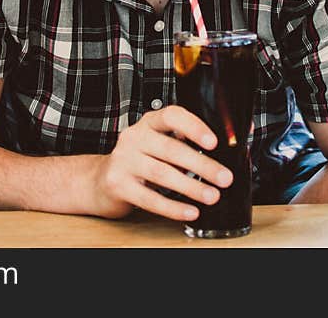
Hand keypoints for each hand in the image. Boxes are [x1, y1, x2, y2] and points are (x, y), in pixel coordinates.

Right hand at [91, 105, 233, 220]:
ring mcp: (123, 160)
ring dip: (191, 187)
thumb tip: (226, 152)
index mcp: (149, 123)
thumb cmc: (140, 161)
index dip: (193, 127)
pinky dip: (173, 207)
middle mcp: (134, 137)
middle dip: (202, 165)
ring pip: (161, 174)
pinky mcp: (117, 184)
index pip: (171, 116)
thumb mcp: (159, 145)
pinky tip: (190, 211)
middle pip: (171, 149)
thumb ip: (185, 144)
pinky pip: (149, 198)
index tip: (213, 142)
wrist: (101, 180)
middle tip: (224, 178)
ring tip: (212, 196)